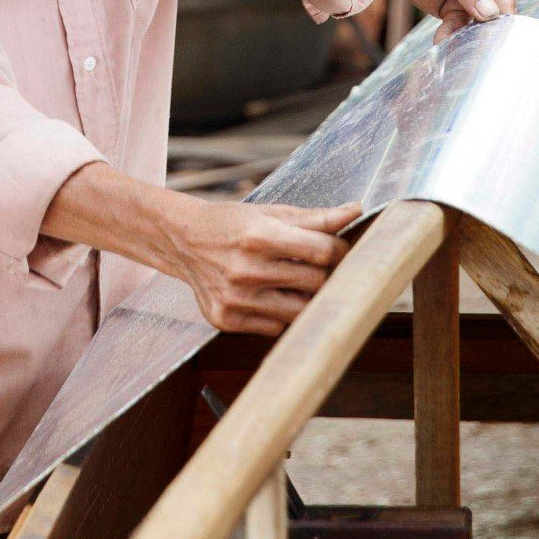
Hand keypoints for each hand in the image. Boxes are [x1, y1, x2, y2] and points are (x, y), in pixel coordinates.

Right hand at [149, 195, 363, 336]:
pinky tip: (267, 294)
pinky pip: (275, 327)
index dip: (339, 250)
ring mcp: (235, 299)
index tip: (337, 249)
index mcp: (258, 236)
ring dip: (304, 297)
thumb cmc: (231, 224)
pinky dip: (279, 313)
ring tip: (291, 280)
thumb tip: (355, 211)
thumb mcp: (270, 214)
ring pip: (300, 311)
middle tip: (314, 265)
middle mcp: (245, 270)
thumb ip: (315, 218)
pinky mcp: (226, 320)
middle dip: (323, 273)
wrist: (183, 241)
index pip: (323, 252)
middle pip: (316, 283)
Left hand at [326, 0, 514, 34]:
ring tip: (453, 42)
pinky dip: (450, 34)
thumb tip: (491, 13)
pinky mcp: (454, 8)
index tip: (494, 34)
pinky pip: (458, 26)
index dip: (500, 14)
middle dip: (484, 28)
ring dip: (466, 35)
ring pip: (477, 23)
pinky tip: (441, 40)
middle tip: (476, 46)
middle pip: (495, 11)